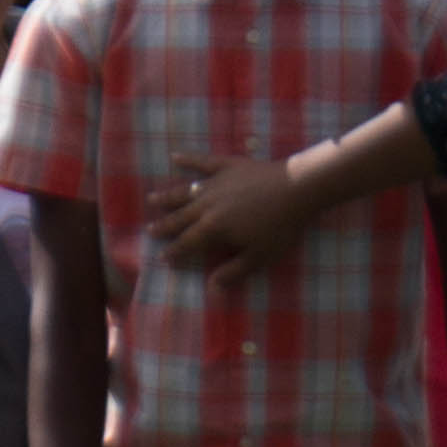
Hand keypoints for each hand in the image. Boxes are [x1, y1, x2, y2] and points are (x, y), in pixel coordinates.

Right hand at [147, 155, 312, 277]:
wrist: (297, 188)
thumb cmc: (280, 227)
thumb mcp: (258, 256)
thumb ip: (233, 273)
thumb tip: (211, 290)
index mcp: (214, 228)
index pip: (188, 242)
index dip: (174, 251)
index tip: (161, 257)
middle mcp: (208, 204)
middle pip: (181, 217)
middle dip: (165, 225)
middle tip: (149, 230)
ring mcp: (216, 182)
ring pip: (185, 190)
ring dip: (168, 196)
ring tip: (152, 199)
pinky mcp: (228, 165)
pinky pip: (203, 162)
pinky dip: (188, 159)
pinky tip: (174, 157)